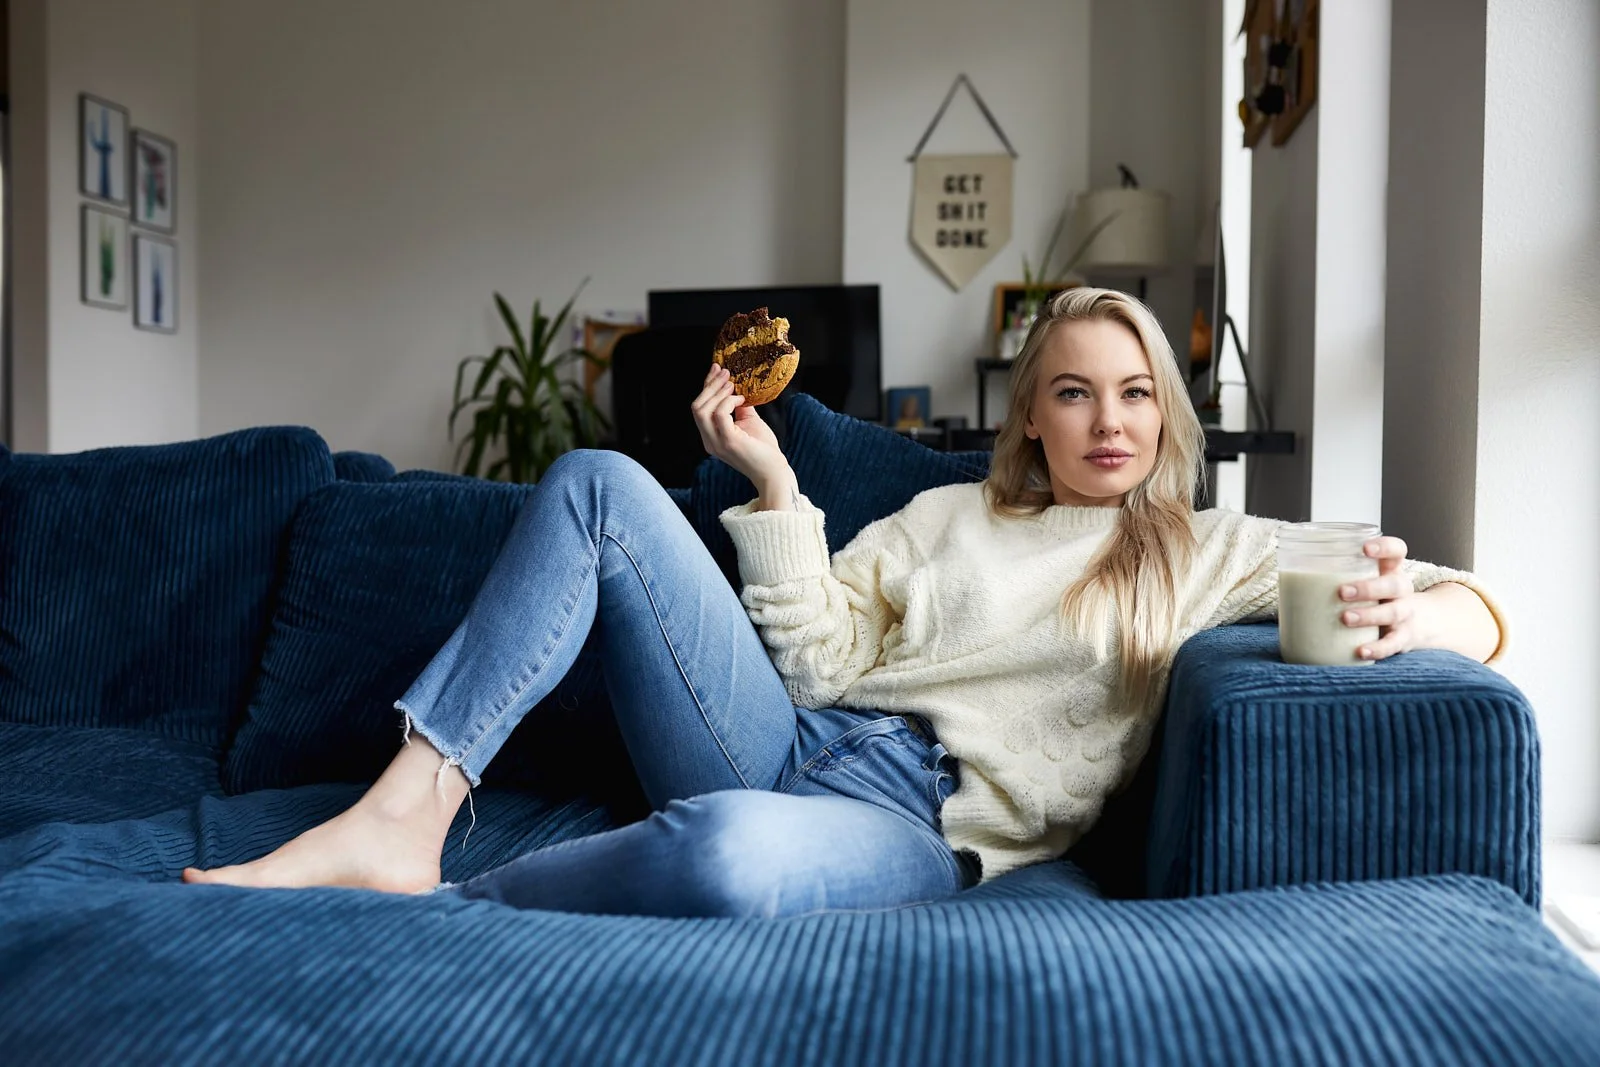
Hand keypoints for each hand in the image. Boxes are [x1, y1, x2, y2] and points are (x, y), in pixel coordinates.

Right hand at [690, 364, 792, 489]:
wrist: (773, 471)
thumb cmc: (762, 449)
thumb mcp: (748, 421)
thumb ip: (739, 406)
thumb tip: (737, 386)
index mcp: (711, 436)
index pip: (700, 408)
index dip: (707, 386)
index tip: (717, 369)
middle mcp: (709, 440)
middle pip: (696, 407)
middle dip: (710, 386)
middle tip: (726, 373)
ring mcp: (716, 442)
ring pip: (702, 410)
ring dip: (718, 392)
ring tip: (733, 385)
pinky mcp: (728, 442)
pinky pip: (719, 414)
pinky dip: (728, 402)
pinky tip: (741, 400)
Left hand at [1339, 536, 1416, 660]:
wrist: (1415, 624)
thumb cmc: (1374, 597)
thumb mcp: (1363, 580)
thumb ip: (1335, 575)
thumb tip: (1284, 575)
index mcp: (1389, 569)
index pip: (1396, 550)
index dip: (1384, 547)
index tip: (1364, 548)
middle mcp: (1401, 590)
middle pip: (1395, 583)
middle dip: (1368, 587)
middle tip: (1341, 591)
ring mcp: (1405, 614)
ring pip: (1394, 612)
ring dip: (1369, 615)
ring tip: (1344, 618)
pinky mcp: (1403, 638)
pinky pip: (1393, 644)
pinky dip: (1377, 648)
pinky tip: (1360, 652)